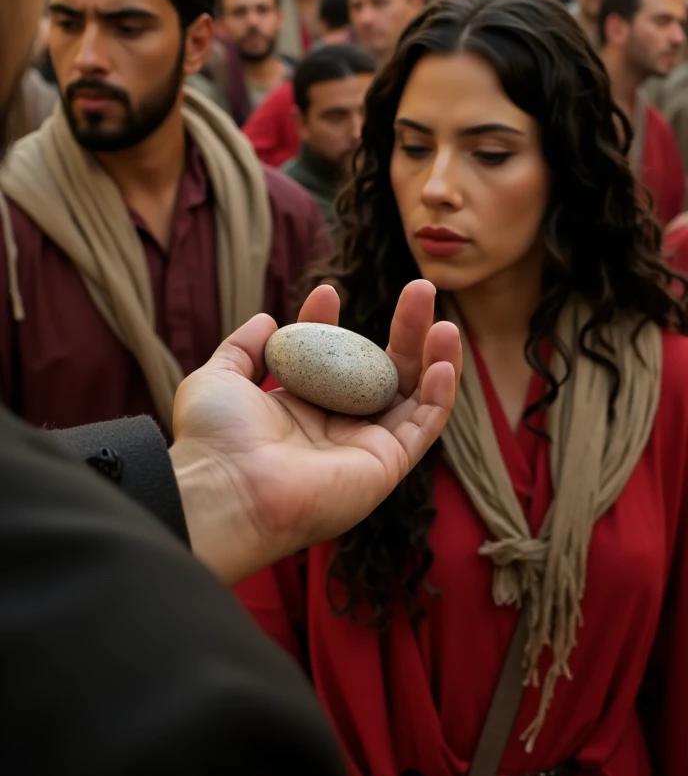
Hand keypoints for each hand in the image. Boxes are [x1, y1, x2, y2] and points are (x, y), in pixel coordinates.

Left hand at [170, 280, 460, 584]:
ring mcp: (364, 447)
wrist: (223, 487)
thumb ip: (244, 347)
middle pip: (384, 371)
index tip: (327, 291)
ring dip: (434, 356)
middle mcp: (336, 428)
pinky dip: (441, 393)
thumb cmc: (213, 439)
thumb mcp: (221, 378)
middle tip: (420, 288)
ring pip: (414, 395)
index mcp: (300, 409)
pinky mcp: (385, 466)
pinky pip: (424, 426)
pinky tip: (443, 359)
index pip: (332, 359)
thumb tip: (267, 318)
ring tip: (444, 320)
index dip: (332, 323)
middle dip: (406, 329)